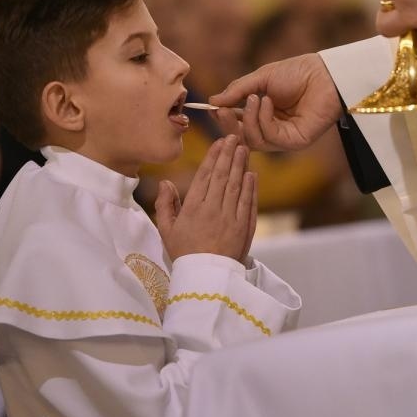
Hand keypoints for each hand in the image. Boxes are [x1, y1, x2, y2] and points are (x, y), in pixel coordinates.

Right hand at [155, 136, 256, 261]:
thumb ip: (165, 205)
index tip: (219, 142)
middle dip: (228, 154)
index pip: (204, 176)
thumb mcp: (166, 231)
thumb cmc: (184, 254)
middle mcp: (213, 210)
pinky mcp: (245, 228)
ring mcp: (231, 218)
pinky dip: (251, 187)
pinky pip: (248, 202)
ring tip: (244, 149)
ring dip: (241, 165)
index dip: (213, 157)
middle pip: (222, 176)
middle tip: (234, 138)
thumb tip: (165, 182)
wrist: (206, 279)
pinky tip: (252, 174)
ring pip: (237, 186)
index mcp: (193, 209)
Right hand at [208, 54, 341, 151]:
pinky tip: (268, 102)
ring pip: (254, 141)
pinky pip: (270, 138)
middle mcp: (272, 130)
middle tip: (221, 111)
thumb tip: (212, 102)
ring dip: (249, 119)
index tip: (212, 108)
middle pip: (242, 138)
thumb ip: (236, 91)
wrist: (323, 74)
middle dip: (229, 125)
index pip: (237, 125)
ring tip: (255, 97)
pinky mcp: (295, 142)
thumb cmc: (296, 73)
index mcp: (263, 115)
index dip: (223, 119)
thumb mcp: (260, 79)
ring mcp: (284, 138)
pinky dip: (264, 120)